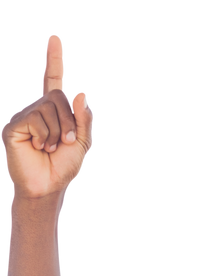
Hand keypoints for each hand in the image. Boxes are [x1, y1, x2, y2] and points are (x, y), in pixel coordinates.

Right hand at [1, 33, 93, 198]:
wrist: (47, 188)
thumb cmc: (63, 167)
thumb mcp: (82, 142)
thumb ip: (84, 118)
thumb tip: (80, 91)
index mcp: (54, 111)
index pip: (53, 79)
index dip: (54, 59)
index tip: (54, 38)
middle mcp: (38, 108)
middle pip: (59, 96)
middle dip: (70, 122)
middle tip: (65, 143)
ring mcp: (24, 115)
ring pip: (48, 107)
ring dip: (58, 132)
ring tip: (50, 148)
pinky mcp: (14, 126)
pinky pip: (36, 119)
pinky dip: (44, 136)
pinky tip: (39, 148)